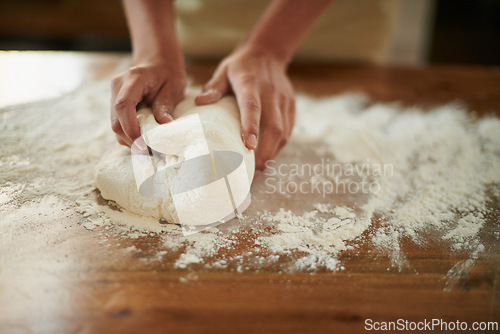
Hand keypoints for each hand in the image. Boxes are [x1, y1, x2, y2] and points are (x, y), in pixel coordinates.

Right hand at [110, 57, 185, 146]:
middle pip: (116, 121)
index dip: (130, 128)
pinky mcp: (116, 105)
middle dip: (132, 140)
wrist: (158, 63)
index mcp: (133, 79)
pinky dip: (130, 136)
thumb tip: (165, 126)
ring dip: (131, 141)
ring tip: (150, 150)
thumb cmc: (168, 74)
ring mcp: (114, 95)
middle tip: (152, 153)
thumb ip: (166, 105)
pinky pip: (119, 125)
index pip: (123, 105)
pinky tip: (145, 142)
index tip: (143, 145)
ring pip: (116, 126)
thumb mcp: (173, 87)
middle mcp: (118, 87)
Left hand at [195, 46, 294, 172]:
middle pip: (273, 126)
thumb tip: (199, 101)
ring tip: (258, 170)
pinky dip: (278, 147)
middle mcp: (271, 93)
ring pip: (283, 132)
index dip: (251, 127)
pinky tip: (267, 158)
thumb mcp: (223, 71)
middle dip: (265, 151)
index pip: (252, 107)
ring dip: (272, 153)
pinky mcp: (291, 106)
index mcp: (251, 83)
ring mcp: (284, 100)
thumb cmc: (240, 66)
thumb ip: (213, 87)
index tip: (248, 147)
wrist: (268, 52)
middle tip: (253, 171)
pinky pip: (287, 131)